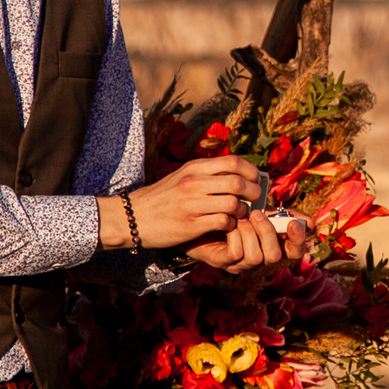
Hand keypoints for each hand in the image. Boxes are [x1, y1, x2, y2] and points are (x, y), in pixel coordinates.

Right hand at [114, 156, 265, 249]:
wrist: (132, 217)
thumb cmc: (162, 198)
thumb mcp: (182, 177)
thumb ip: (206, 174)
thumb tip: (237, 174)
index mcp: (194, 168)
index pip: (233, 162)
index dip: (251, 171)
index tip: (256, 181)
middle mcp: (193, 182)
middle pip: (238, 183)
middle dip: (253, 192)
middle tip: (254, 200)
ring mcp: (192, 204)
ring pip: (234, 203)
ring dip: (243, 211)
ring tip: (240, 215)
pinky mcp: (190, 225)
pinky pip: (224, 222)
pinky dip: (232, 225)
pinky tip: (227, 226)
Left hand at [186, 211, 289, 273]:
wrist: (197, 213)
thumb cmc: (230, 211)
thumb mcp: (259, 210)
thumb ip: (281, 215)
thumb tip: (310, 222)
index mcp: (270, 244)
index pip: (294, 253)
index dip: (298, 241)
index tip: (294, 224)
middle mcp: (258, 257)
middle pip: (276, 257)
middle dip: (268, 233)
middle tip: (256, 213)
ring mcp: (240, 262)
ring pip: (257, 256)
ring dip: (249, 232)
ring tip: (240, 215)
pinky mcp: (223, 261)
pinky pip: (237, 253)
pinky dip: (235, 235)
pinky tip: (228, 222)